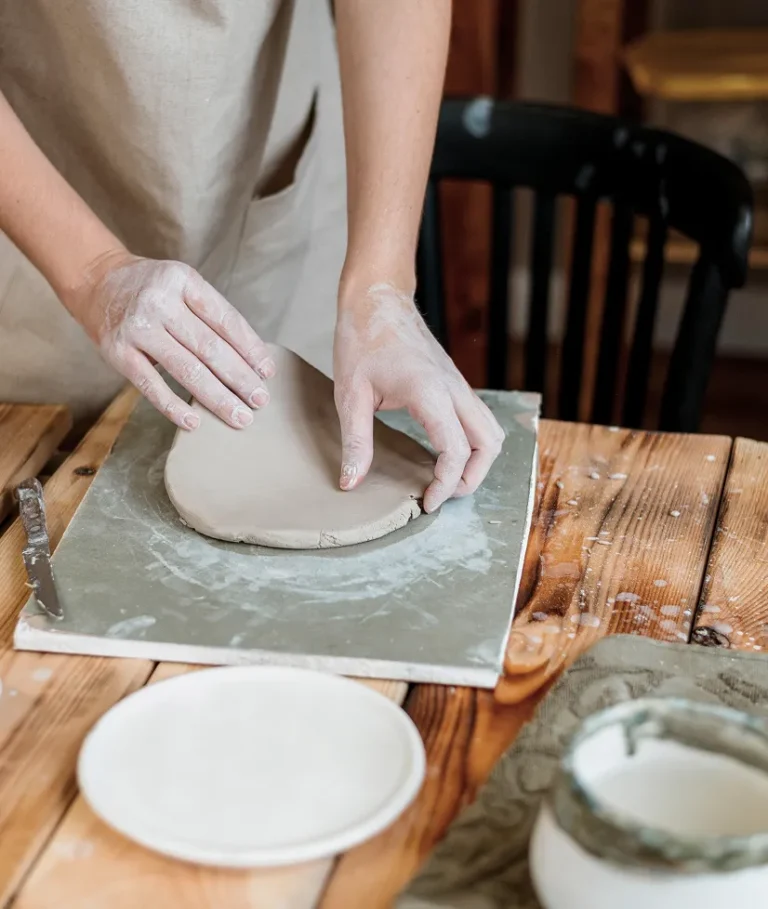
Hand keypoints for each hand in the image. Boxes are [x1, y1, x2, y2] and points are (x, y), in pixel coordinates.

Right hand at [66, 252, 274, 429]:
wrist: (96, 282)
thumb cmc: (152, 290)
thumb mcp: (182, 286)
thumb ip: (211, 316)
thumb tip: (253, 361)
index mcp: (183, 280)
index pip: (225, 319)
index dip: (250, 348)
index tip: (268, 372)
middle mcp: (160, 301)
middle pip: (209, 347)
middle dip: (240, 378)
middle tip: (260, 401)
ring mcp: (137, 327)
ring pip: (186, 369)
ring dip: (218, 397)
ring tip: (240, 417)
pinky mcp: (117, 352)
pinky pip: (151, 385)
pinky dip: (174, 407)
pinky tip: (195, 423)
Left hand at [334, 282, 504, 512]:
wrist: (377, 299)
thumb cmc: (362, 340)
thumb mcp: (350, 394)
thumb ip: (355, 441)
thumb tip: (350, 483)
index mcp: (430, 392)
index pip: (456, 450)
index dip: (446, 485)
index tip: (426, 503)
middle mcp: (454, 389)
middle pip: (489, 444)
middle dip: (472, 478)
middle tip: (442, 495)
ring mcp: (459, 385)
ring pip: (492, 432)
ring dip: (479, 461)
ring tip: (448, 479)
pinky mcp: (456, 383)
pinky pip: (479, 420)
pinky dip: (474, 444)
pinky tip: (445, 453)